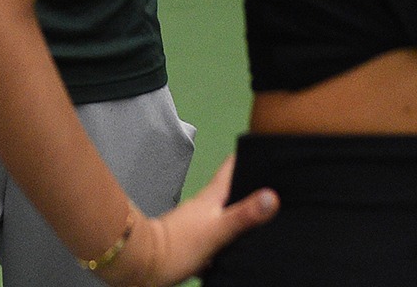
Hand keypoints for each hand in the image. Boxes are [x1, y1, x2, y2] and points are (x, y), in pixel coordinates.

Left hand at [107, 155, 277, 285]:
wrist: (143, 266)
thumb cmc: (177, 246)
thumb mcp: (217, 230)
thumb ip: (244, 215)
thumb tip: (272, 197)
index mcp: (211, 197)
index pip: (231, 166)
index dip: (247, 156)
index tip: (264, 149)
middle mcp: (204, 206)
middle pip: (230, 191)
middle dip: (249, 189)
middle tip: (272, 189)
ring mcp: (196, 224)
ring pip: (224, 216)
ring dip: (238, 217)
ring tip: (259, 222)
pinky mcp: (192, 243)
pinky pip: (216, 238)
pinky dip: (227, 242)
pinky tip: (235, 251)